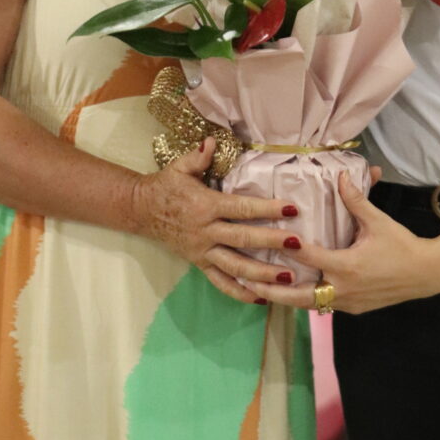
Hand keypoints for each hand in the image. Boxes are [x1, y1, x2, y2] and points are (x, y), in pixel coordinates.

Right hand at [130, 138, 301, 303]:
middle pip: (242, 239)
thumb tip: (212, 141)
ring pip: (235, 266)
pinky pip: (220, 282)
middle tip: (297, 244)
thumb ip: (198, 156)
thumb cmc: (166, 185)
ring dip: (261, 273)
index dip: (266, 209)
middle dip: (271, 242)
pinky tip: (260, 298)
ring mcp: (202, 251)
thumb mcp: (180, 167)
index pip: (240, 208)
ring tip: (287, 278)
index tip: (290, 209)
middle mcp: (205, 231)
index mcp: (205, 205)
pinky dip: (239, 292)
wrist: (142, 210)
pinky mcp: (199, 264)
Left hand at [246, 171, 439, 313]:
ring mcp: (347, 303)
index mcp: (346, 266)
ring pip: (309, 304)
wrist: (425, 274)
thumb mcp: (378, 221)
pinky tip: (294, 291)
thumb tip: (341, 176)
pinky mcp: (353, 309)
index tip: (268, 240)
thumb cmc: (401, 245)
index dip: (288, 248)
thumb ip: (356, 201)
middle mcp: (342, 289)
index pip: (309, 257)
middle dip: (272, 290)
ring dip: (287, 297)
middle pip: (299, 295)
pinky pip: (324, 305)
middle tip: (247, 281)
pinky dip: (307, 299)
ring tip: (261, 289)